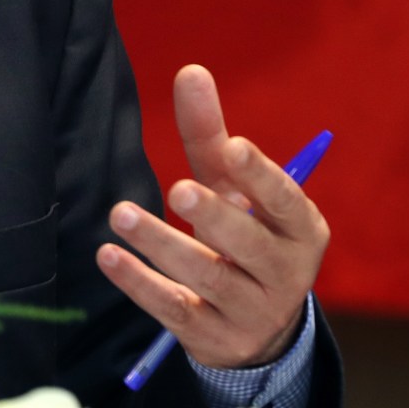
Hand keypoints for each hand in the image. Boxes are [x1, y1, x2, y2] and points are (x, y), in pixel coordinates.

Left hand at [96, 64, 329, 368]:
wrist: (257, 324)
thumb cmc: (243, 233)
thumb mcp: (233, 187)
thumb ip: (212, 135)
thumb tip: (191, 70)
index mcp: (299, 229)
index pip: (285, 201)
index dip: (260, 175)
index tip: (234, 146)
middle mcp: (285, 273)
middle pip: (250, 245)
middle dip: (214, 217)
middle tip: (177, 190)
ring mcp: (252, 311)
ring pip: (209, 279)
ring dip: (162, 245)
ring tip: (120, 215)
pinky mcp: (214, 337)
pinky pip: (176, 310)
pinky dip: (140, 283)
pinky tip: (109, 255)